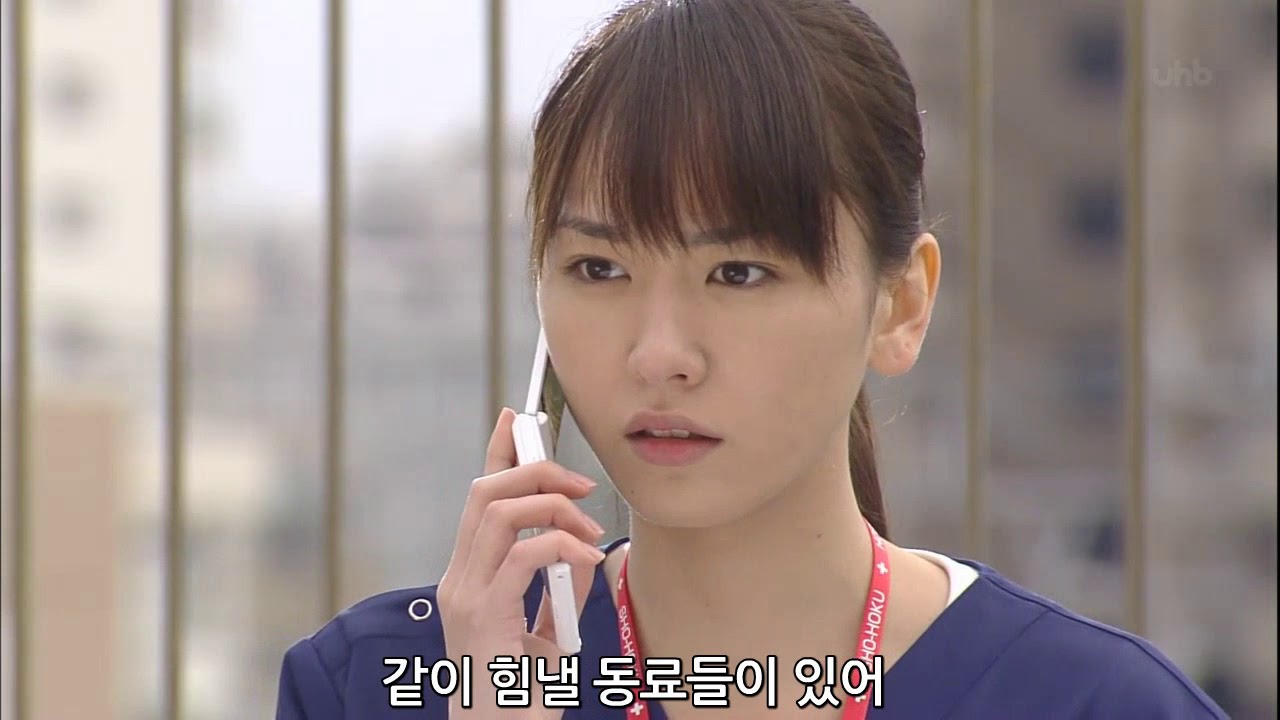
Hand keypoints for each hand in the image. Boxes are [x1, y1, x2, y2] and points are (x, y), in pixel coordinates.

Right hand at [437, 407, 604, 717]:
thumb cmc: (521, 698)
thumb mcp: (547, 634)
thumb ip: (560, 588)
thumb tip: (585, 550)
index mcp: (469, 580)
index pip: (477, 500)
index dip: (496, 451)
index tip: (518, 417)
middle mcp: (458, 581)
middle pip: (485, 492)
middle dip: (535, 470)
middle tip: (582, 484)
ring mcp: (466, 597)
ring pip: (499, 511)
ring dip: (554, 507)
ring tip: (590, 531)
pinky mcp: (484, 616)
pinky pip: (526, 555)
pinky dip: (564, 547)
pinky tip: (588, 561)